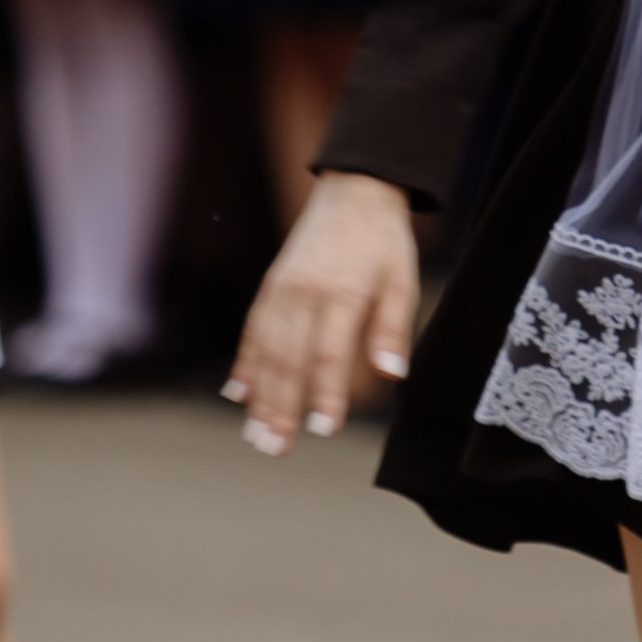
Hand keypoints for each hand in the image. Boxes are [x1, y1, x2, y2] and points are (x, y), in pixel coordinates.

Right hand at [225, 171, 421, 451]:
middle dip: (281, 408)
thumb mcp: (402, 282)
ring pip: (266, 350)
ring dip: (259, 396)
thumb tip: (393, 374)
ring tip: (255, 435)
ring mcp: (282, 289)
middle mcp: (304, 292)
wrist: (355, 192)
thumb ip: (394, 330)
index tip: (324, 430)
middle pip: (289, 359)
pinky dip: (245, 364)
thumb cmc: (384, 244)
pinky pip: (253, 330)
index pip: (330, 353)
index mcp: (343, 292)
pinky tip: (238, 394)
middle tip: (276, 450)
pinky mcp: (270, 286)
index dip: (326, 393)